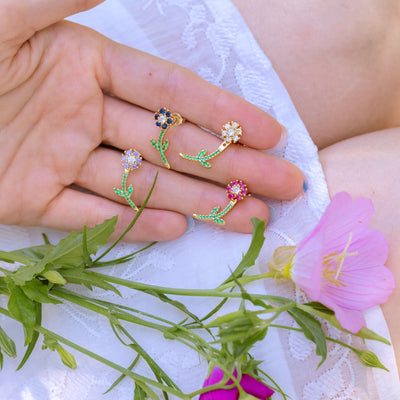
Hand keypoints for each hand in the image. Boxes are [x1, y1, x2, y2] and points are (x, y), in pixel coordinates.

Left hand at [0, 0, 302, 241]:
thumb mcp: (10, 10)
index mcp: (83, 63)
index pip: (172, 92)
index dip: (223, 113)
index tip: (271, 133)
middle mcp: (81, 113)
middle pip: (172, 145)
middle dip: (231, 167)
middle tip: (282, 186)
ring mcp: (59, 160)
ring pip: (142, 183)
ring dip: (197, 202)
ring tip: (247, 217)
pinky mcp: (29, 199)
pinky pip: (90, 214)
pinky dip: (130, 222)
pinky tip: (174, 227)